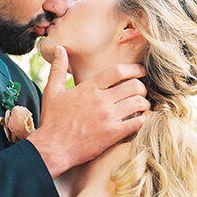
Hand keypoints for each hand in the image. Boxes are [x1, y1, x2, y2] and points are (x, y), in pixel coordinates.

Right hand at [28, 47, 149, 178]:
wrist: (52, 148)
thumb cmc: (52, 121)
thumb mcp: (52, 92)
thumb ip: (58, 68)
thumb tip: (59, 48)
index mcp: (89, 88)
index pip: (118, 71)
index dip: (134, 69)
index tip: (141, 71)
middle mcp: (101, 100)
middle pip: (133, 86)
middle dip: (141, 87)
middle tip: (141, 91)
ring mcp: (108, 118)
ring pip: (138, 103)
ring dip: (144, 103)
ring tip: (142, 105)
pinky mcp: (112, 134)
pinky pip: (137, 122)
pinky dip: (143, 119)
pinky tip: (140, 119)